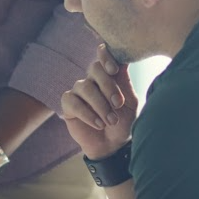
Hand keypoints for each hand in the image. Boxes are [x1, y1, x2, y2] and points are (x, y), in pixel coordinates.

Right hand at [60, 45, 137, 160]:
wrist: (113, 145)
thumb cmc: (123, 121)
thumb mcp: (130, 103)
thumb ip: (125, 83)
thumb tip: (123, 62)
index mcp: (109, 74)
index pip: (103, 54)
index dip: (106, 56)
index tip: (114, 70)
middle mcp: (93, 79)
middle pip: (94, 68)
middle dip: (108, 86)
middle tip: (118, 105)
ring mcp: (79, 90)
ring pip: (85, 86)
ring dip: (100, 105)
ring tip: (111, 121)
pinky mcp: (68, 105)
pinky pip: (73, 102)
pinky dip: (87, 114)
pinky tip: (98, 124)